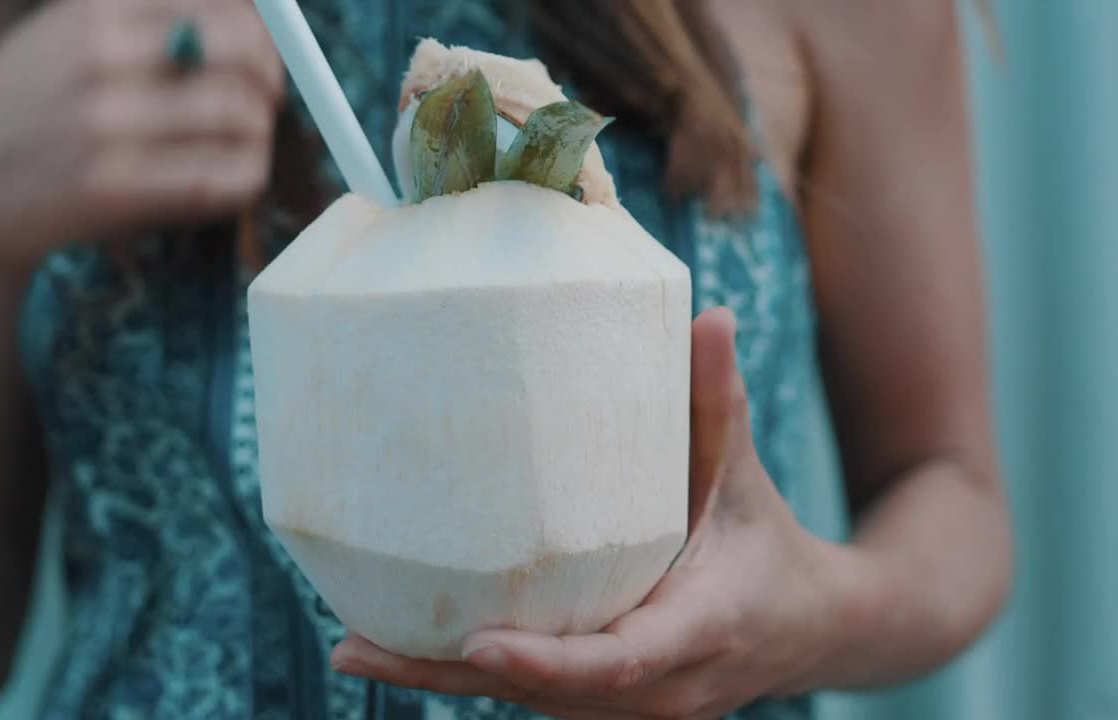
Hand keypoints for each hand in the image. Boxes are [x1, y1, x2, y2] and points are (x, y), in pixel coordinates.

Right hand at [0, 0, 282, 275]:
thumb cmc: (17, 120)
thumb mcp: (61, 44)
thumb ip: (142, 28)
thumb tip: (245, 27)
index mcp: (93, 14)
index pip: (222, 9)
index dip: (263, 40)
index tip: (263, 65)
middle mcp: (100, 60)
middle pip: (243, 58)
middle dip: (269, 88)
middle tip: (265, 110)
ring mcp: (106, 126)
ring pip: (241, 121)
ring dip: (258, 140)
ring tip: (242, 153)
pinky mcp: (112, 190)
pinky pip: (221, 180)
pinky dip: (242, 182)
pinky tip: (226, 185)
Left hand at [330, 308, 859, 718]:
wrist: (810, 628)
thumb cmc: (765, 540)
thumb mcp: (742, 475)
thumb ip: (719, 404)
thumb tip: (707, 316)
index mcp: (697, 630)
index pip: (617, 661)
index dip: (548, 659)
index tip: (478, 641)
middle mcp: (661, 688)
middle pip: (546, 695)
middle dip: (450, 677)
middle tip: (355, 648)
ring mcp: (634, 710)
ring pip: (532, 704)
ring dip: (445, 682)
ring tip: (357, 647)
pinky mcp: (610, 708)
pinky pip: (537, 698)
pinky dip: (475, 677)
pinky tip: (406, 647)